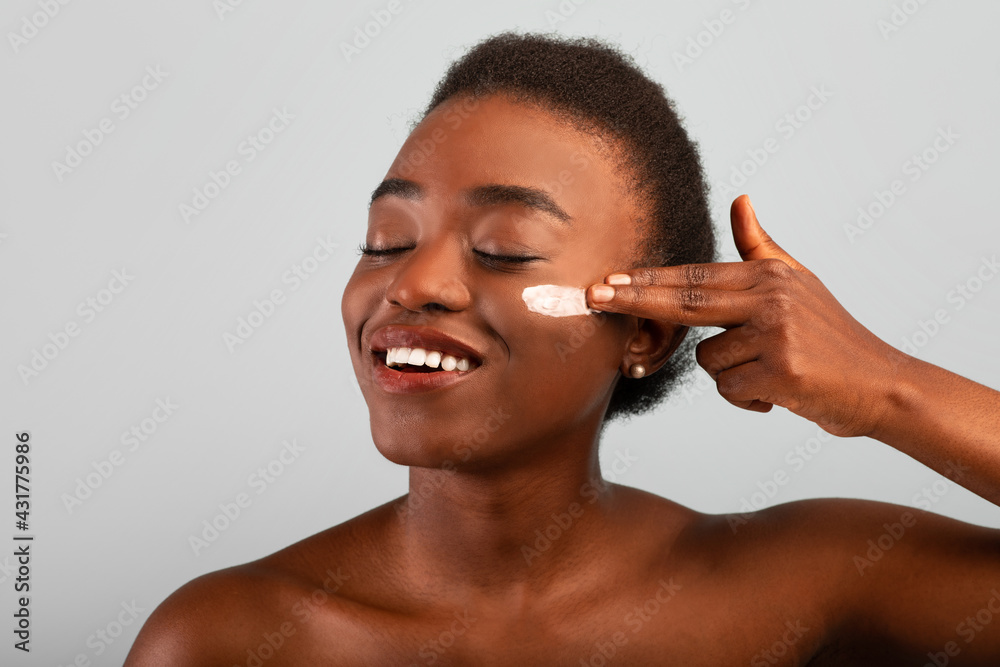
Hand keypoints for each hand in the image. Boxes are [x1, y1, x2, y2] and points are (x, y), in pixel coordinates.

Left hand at [587, 195, 910, 437]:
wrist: (880, 385)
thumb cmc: (831, 336)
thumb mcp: (797, 282)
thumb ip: (760, 247)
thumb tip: (739, 199)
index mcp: (769, 275)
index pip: (694, 277)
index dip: (647, 281)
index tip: (607, 280)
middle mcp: (771, 297)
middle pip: (684, 301)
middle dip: (634, 300)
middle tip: (591, 296)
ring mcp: (776, 333)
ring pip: (708, 361)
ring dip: (731, 376)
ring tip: (772, 373)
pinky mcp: (780, 370)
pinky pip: (730, 388)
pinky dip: (748, 398)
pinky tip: (781, 392)